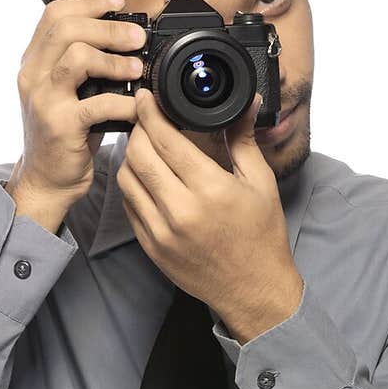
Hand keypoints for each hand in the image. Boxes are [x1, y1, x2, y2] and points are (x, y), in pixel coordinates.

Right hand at [8, 0, 146, 209]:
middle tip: (137, 37)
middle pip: (67, 29)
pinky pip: (97, 103)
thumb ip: (83, 65)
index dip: (88, 2)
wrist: (46, 180)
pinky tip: (137, 105)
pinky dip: (123, 101)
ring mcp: (43, 100)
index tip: (119, 2)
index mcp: (34, 62)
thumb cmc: (65, 136)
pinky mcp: (60, 126)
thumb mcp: (68, 92)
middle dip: (108, 27)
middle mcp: (32, 76)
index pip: (54, 14)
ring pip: (77, 57)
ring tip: (137, 67)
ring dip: (114, 58)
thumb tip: (124, 38)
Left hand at [116, 88, 303, 341]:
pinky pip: (129, 206)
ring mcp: (161, 232)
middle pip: (138, 155)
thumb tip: (246, 102)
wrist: (253, 290)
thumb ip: (243, 140)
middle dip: (137, 130)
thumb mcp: (261, 183)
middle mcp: (180, 210)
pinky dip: (132, 186)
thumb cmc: (261, 237)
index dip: (150, 113)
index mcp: (210, 189)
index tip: (147, 98)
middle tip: (145, 119)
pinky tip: (146, 177)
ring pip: (126, 180)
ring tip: (145, 147)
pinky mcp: (151, 248)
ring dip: (131, 157)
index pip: (165, 140)